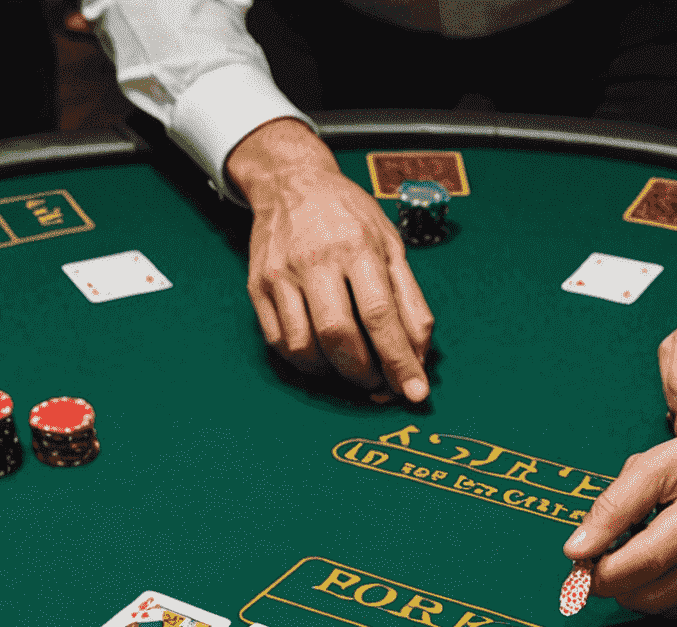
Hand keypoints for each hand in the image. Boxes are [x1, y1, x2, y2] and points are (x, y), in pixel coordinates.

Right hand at [228, 119, 432, 403]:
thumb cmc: (347, 216)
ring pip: (304, 348)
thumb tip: (419, 355)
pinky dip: (304, 362)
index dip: (398, 360)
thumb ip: (410, 300)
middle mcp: (315, 260)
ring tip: (350, 367)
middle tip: (379, 382)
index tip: (414, 393)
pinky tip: (322, 354)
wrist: (290, 183)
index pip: (380, 315)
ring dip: (332, 373)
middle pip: (339, 337)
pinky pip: (280, 343)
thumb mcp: (391, 245)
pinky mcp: (257, 288)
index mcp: (356, 246)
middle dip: (364, 373)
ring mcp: (281, 275)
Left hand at [561, 400, 676, 616]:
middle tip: (603, 561)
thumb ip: (616, 503)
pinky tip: (664, 569)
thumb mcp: (667, 461)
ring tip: (636, 558)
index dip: (599, 572)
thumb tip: (576, 549)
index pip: (635, 567)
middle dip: (614, 584)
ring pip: (665, 609)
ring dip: (637, 592)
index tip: (583, 561)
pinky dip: (666, 597)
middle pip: (647, 596)